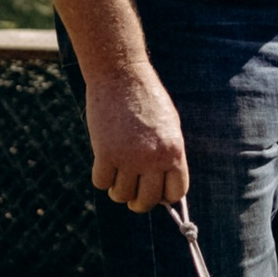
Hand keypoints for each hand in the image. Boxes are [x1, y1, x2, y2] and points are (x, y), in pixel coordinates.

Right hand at [87, 57, 188, 211]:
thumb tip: (163, 190)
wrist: (121, 75)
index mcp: (174, 151)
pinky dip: (101, 177)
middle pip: (147, 201)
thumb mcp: (169, 126)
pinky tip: (104, 163)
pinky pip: (101, 183)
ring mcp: (129, 157)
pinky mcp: (105, 153)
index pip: (175, 192)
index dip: (164, 196)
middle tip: (131, 192)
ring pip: (121, 195)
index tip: (155, 192)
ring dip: (117, 189)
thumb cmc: (146, 99)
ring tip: (117, 174)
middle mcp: (154, 158)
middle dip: (138, 201)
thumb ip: (168, 156)